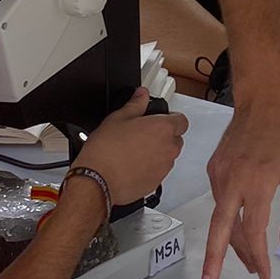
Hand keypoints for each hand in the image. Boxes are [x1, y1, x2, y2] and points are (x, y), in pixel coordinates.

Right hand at [71, 88, 188, 207]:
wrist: (97, 180)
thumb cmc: (106, 150)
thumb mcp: (118, 118)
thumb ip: (135, 104)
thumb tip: (141, 95)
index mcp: (163, 128)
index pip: (182, 120)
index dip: (171, 118)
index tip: (159, 119)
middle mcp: (168, 148)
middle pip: (176, 139)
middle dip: (164, 136)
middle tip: (144, 135)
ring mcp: (164, 167)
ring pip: (168, 156)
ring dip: (158, 152)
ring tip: (136, 151)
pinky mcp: (156, 183)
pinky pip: (159, 172)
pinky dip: (151, 168)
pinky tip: (133, 165)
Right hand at [202, 86, 279, 278]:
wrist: (264, 100)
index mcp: (259, 182)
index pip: (253, 230)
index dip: (258, 256)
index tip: (264, 274)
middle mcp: (233, 180)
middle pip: (219, 229)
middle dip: (213, 260)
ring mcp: (218, 174)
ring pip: (220, 218)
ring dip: (230, 243)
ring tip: (245, 262)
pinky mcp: (213, 168)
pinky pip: (220, 201)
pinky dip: (228, 220)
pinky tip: (240, 229)